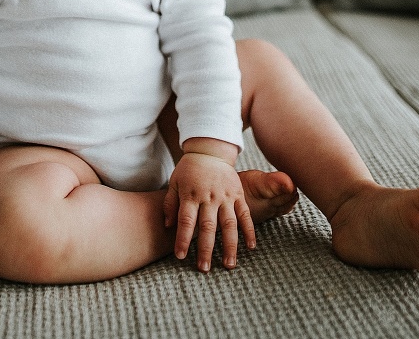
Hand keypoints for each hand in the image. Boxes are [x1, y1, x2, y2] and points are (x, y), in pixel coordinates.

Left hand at [163, 143, 255, 271]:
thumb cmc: (189, 169)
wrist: (210, 149)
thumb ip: (170, 204)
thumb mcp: (174, 182)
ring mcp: (225, 196)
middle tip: (204, 268)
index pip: (186, 221)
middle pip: (207, 226)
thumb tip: (168, 227)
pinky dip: (249, 230)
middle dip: (205, 249)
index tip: (180, 256)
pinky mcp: (238, 194)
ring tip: (229, 265)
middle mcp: (209, 197)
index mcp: (191, 195)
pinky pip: (244, 214)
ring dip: (229, 246)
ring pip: (229, 224)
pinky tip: (250, 246)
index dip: (182, 239)